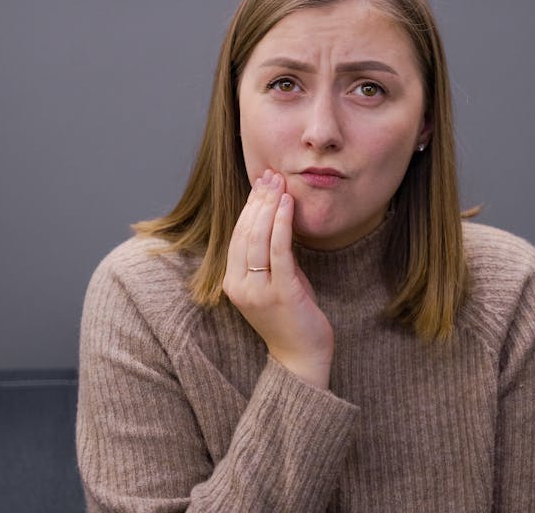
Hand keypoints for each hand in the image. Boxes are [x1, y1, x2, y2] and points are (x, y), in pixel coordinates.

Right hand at [222, 170, 333, 388]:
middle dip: (258, 200)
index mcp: (233, 282)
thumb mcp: (274, 280)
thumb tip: (276, 216)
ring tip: (279, 184)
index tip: (260, 183)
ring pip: (258, 239)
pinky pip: (279, 252)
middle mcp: (240, 286)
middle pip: (246, 233)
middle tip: (270, 176)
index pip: (237, 235)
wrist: (301, 359)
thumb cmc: (290, 316)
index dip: (248, 207)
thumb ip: (270, 254)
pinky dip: (281, 224)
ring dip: (269, 207)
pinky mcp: (281, 293)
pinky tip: (287, 205)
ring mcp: (259, 291)